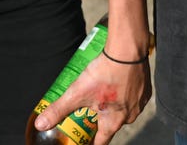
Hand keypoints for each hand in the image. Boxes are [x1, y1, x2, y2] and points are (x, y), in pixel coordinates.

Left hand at [31, 54, 149, 144]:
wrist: (128, 50)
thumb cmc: (105, 73)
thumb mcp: (77, 93)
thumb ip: (59, 109)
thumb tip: (41, 125)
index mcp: (114, 121)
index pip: (101, 141)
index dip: (91, 142)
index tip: (85, 141)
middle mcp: (130, 115)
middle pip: (111, 123)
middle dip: (99, 118)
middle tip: (88, 110)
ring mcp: (139, 102)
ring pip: (123, 108)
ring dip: (112, 103)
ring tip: (100, 92)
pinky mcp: (145, 88)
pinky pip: (133, 95)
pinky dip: (123, 91)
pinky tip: (115, 82)